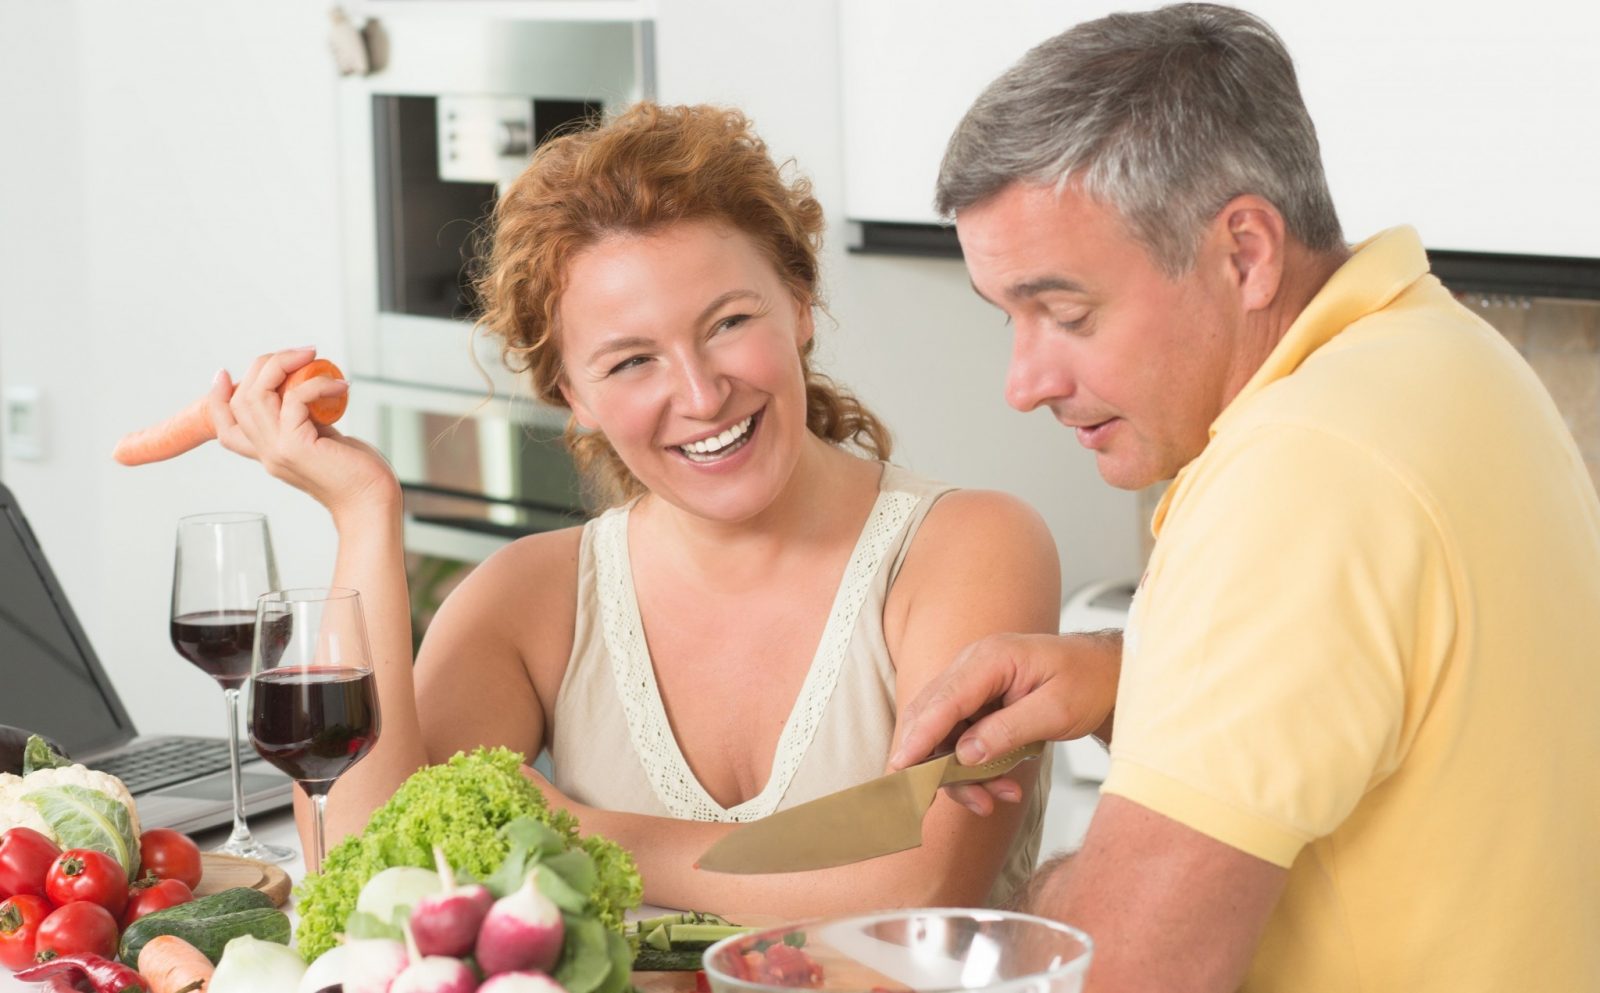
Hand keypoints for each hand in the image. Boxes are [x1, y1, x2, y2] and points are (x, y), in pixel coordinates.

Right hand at [209, 347, 396, 517]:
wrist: (372, 503)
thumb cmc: (357, 473)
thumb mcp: (322, 439)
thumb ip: (304, 420)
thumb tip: (303, 389)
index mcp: (269, 453)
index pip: (226, 428)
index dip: (217, 398)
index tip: (224, 373)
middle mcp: (266, 453)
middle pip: (240, 400)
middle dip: (265, 366)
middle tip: (301, 353)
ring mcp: (278, 451)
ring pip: (257, 395)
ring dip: (283, 365)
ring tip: (313, 357)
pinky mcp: (296, 447)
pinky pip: (294, 399)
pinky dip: (315, 383)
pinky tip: (339, 386)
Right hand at [888, 631, 1120, 814]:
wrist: (1106, 674)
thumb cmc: (1087, 682)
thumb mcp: (1055, 710)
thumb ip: (1008, 730)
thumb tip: (965, 755)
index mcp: (990, 658)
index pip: (943, 699)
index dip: (920, 736)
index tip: (901, 768)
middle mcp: (972, 667)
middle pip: (932, 718)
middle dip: (940, 765)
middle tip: (969, 800)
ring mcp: (972, 684)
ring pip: (944, 735)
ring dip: (963, 773)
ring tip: (999, 798)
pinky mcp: (977, 703)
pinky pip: (960, 739)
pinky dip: (975, 767)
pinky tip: (1002, 786)